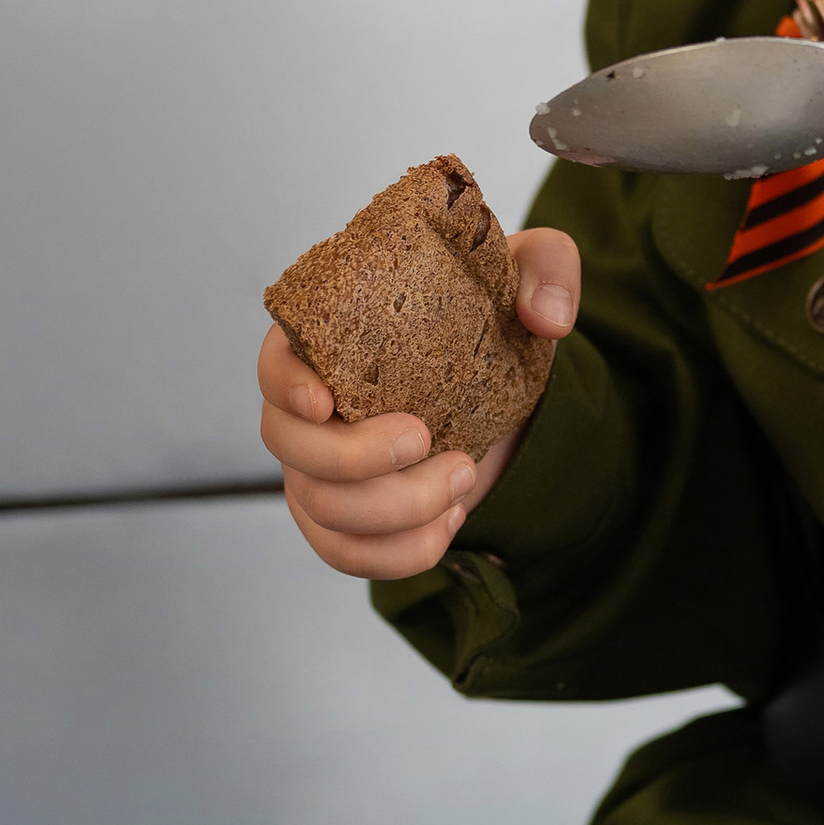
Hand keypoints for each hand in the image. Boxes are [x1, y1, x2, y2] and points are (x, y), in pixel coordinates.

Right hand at [256, 225, 580, 579]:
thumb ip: (547, 269)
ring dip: (397, 507)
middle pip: (290, 447)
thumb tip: (548, 315)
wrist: (505, 393)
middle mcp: (309, 411)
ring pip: (323, 509)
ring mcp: (319, 471)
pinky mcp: (344, 520)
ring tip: (464, 477)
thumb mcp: (529, 276)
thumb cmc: (490, 322)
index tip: (326, 399)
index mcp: (329, 342)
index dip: (286, 385)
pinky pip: (349, 555)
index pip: (275, 364)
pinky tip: (449, 522)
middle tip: (426, 440)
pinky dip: (400, 552)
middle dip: (356, 457)